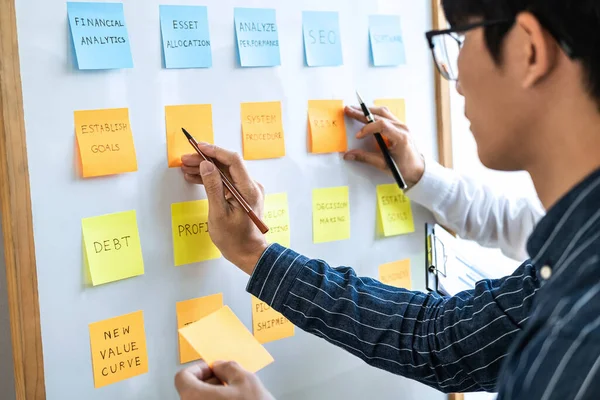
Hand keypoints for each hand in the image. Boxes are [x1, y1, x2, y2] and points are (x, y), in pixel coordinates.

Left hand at [175, 360, 274, 399]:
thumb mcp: (245, 379)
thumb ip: (227, 367)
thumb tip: (220, 366)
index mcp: (194, 397)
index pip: (183, 377)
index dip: (200, 368)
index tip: (214, 368)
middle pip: (191, 390)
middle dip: (210, 381)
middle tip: (227, 379)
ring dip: (215, 394)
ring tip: (235, 394)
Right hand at [181, 144, 267, 274]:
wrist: (248, 253)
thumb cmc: (234, 239)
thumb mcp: (218, 213)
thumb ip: (213, 187)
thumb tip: (206, 165)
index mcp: (248, 190)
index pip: (233, 161)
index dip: (214, 151)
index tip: (198, 147)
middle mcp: (251, 186)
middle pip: (227, 165)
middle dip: (206, 159)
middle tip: (186, 159)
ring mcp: (247, 190)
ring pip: (225, 172)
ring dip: (206, 168)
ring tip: (186, 168)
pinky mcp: (242, 195)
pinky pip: (226, 181)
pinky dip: (211, 179)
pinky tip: (195, 178)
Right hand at [344, 105, 424, 187]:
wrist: (418, 169)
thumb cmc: (405, 168)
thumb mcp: (384, 164)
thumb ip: (365, 158)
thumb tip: (349, 155)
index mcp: (401, 137)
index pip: (382, 125)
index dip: (368, 128)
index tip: (358, 135)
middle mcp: (402, 128)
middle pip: (381, 115)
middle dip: (363, 113)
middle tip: (349, 110)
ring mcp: (402, 126)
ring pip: (384, 112)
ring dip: (368, 110)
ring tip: (355, 110)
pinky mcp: (400, 126)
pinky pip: (387, 115)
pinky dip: (375, 114)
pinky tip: (366, 114)